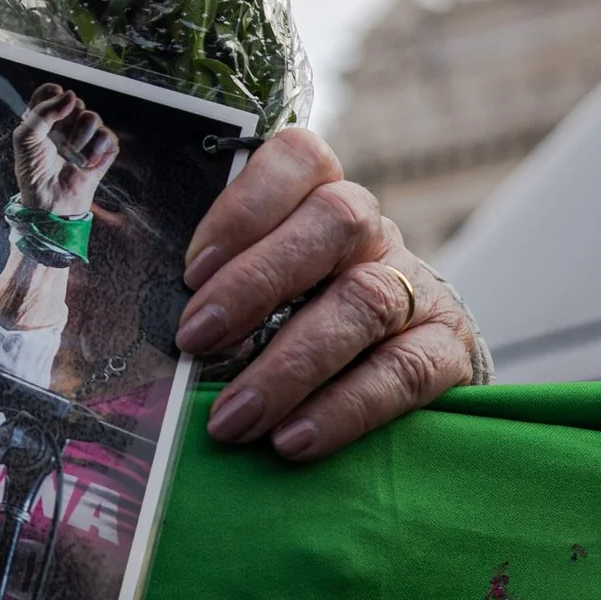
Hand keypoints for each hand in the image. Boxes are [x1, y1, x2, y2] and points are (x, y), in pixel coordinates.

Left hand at [11, 84, 117, 218]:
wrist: (50, 201)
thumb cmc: (33, 171)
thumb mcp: (26, 137)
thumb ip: (44, 112)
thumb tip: (69, 95)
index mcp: (43, 119)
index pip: (51, 91)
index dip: (52, 92)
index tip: (51, 103)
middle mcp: (64, 125)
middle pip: (75, 101)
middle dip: (67, 118)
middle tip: (59, 138)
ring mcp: (84, 138)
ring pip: (92, 117)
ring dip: (81, 134)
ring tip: (72, 153)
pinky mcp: (102, 152)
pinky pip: (108, 136)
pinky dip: (98, 147)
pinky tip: (87, 162)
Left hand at [179, 128, 482, 460]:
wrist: (405, 354)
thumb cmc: (300, 306)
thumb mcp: (261, 276)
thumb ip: (220, 277)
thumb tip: (153, 314)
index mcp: (320, 194)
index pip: (298, 159)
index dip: (243, 207)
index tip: (191, 267)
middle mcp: (374, 231)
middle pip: (332, 224)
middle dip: (255, 282)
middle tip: (194, 338)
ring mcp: (417, 285)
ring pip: (364, 302)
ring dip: (289, 364)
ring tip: (234, 415)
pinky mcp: (447, 349)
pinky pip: (401, 373)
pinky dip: (342, 409)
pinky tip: (292, 440)